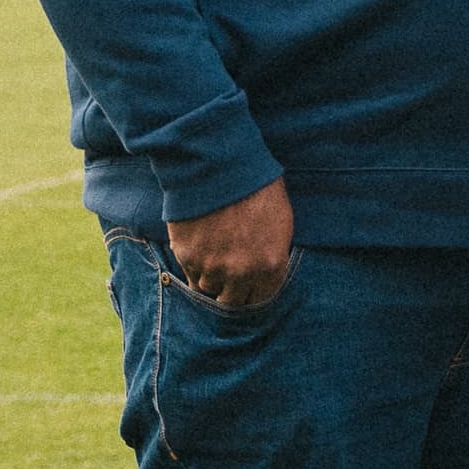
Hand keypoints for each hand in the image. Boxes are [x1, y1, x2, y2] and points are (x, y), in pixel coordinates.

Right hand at [165, 178, 293, 309]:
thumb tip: (266, 271)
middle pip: (233, 302)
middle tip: (228, 278)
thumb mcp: (280, 221)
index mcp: (272, 266)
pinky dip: (194, 268)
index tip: (248, 287)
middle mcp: (242, 273)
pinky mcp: (187, 257)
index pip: (261, 300)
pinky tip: (199, 249)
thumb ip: (273, 254)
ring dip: (211, 279)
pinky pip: (190, 275)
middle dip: (231, 292)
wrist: (219, 166)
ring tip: (212, 258)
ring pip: (208, 289)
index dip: (253, 293)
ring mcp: (212, 267)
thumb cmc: (256, 187)